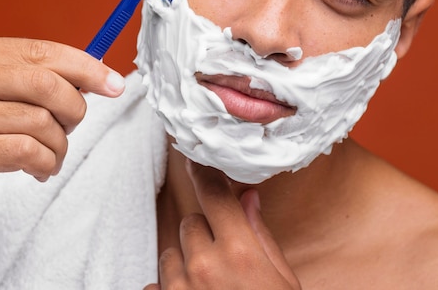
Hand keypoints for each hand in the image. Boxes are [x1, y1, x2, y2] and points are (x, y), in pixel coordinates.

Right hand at [0, 37, 124, 228]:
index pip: (44, 51)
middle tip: (71, 127)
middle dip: (74, 109)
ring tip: (50, 155)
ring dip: (59, 145)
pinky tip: (39, 169)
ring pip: (41, 123)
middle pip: (48, 84)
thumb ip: (28, 78)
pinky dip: (45, 163)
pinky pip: (27, 152)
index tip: (113, 83)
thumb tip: (93, 76)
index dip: (87, 67)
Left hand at [145, 160, 300, 288]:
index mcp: (239, 252)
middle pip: (191, 223)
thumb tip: (248, 198)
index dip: (205, 172)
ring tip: (211, 287)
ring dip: (186, 262)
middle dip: (205, 233)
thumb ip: (260, 235)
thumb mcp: (282, 280)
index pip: (215, 195)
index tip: (196, 160)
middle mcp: (204, 266)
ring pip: (170, 253)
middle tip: (225, 257)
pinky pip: (156, 286)